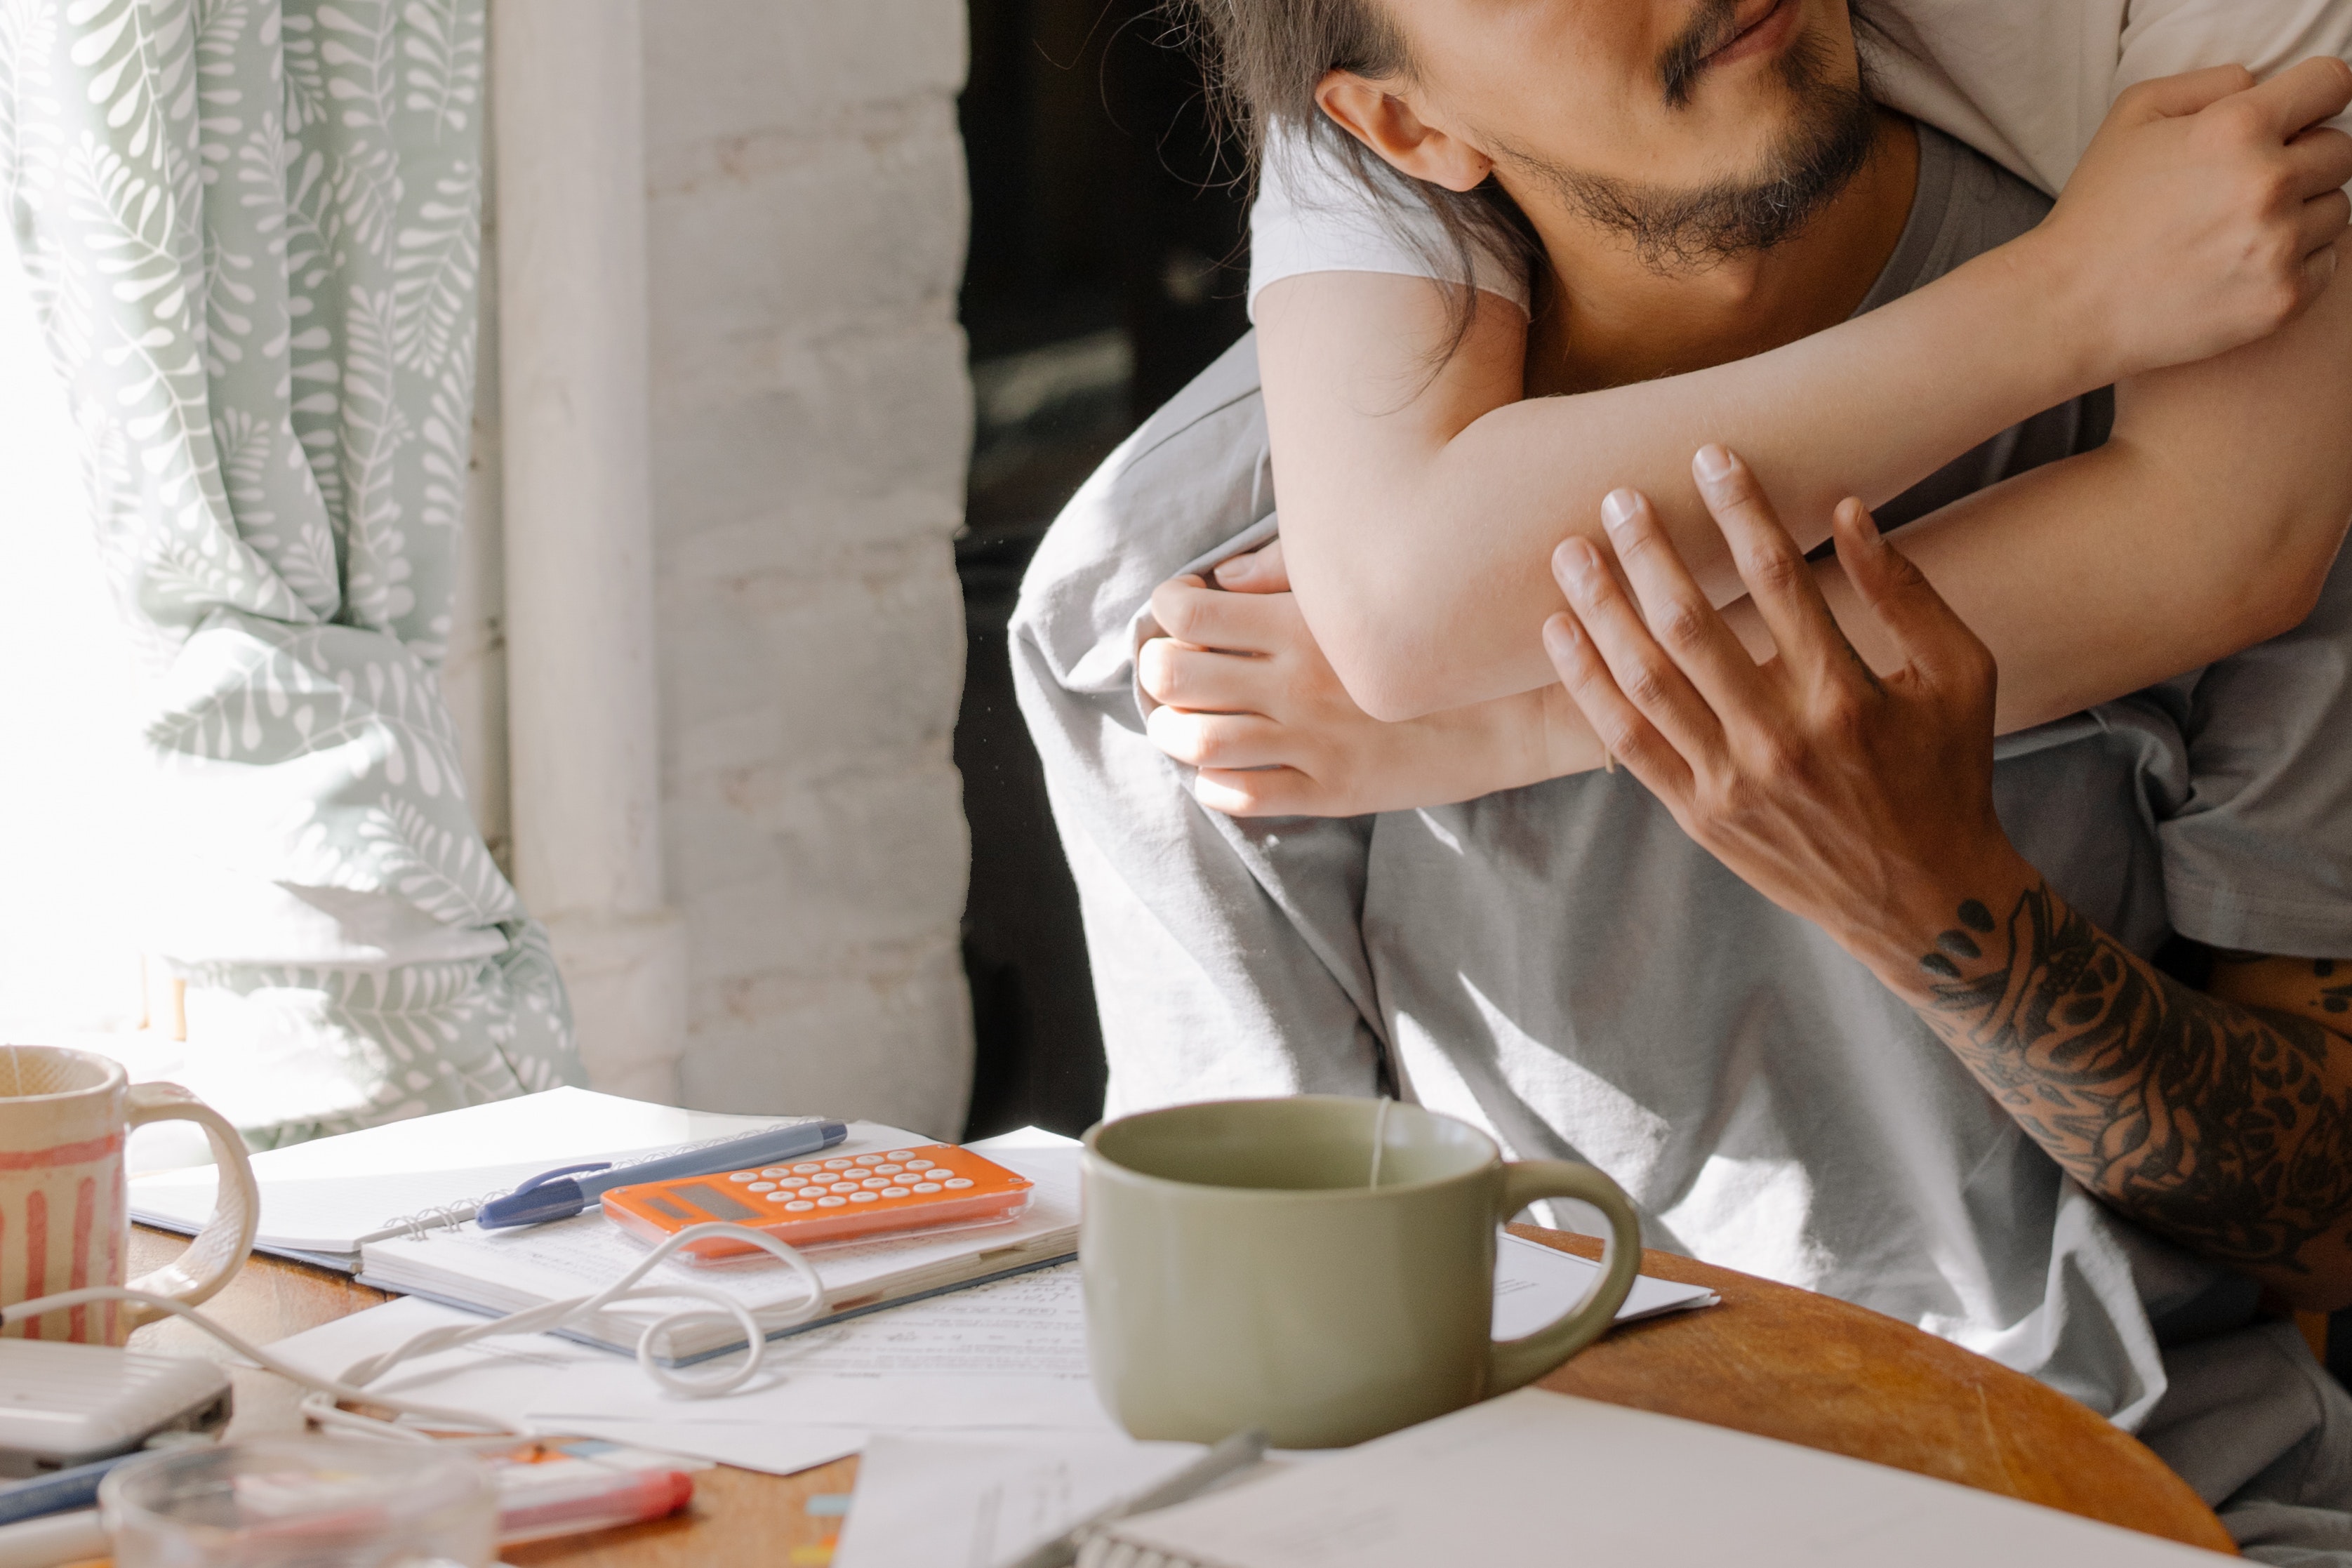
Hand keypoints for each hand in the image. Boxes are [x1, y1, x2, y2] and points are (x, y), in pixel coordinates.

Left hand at [1141, 541, 1595, 815]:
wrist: (1518, 707)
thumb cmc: (1442, 631)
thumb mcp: (1368, 588)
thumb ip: (1290, 575)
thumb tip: (1221, 580)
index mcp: (1302, 623)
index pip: (1188, 613)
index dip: (1167, 608)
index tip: (1181, 610)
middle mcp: (1296, 682)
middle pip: (1174, 676)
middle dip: (1156, 669)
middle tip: (1169, 667)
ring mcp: (1312, 741)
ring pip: (1196, 740)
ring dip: (1171, 730)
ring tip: (1179, 721)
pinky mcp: (1332, 790)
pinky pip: (1240, 797)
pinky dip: (1212, 782)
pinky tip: (1223, 766)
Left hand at [1540, 446, 2033, 971]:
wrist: (1921, 900)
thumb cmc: (1947, 771)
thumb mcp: (1959, 675)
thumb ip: (1906, 590)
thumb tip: (1849, 507)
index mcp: (1847, 696)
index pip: (1781, 580)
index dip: (1742, 510)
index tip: (1711, 457)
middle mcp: (1781, 739)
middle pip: (1692, 626)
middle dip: (1649, 553)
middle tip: (1617, 496)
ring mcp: (1732, 782)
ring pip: (1646, 681)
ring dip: (1602, 610)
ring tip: (1571, 552)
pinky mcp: (1699, 814)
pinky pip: (1627, 742)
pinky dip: (1589, 684)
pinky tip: (1561, 631)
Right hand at [2035, 58, 2351, 378]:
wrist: (2068, 307)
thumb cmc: (2096, 211)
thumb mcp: (2130, 117)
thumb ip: (2206, 84)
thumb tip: (2259, 87)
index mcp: (2235, 129)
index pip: (2331, 84)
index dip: (2312, 98)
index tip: (2293, 120)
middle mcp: (2267, 183)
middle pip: (2340, 150)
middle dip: (2301, 160)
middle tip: (2246, 186)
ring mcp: (2279, 246)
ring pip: (2335, 209)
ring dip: (2300, 214)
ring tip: (2240, 230)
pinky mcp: (2282, 299)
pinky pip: (2325, 264)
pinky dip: (2293, 263)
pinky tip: (2242, 266)